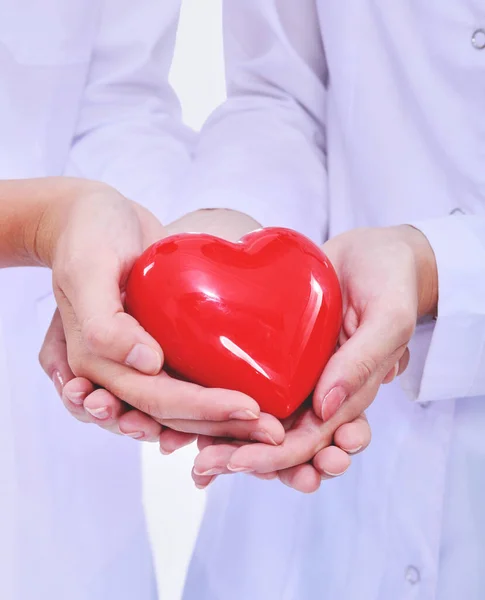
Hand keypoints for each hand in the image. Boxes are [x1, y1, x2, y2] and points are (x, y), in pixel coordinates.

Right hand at [39, 203, 284, 443]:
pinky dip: (215, 398)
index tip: (251, 408)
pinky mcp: (157, 347)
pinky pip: (187, 381)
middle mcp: (117, 372)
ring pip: (182, 408)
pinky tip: (249, 407)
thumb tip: (148, 365)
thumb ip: (104, 323)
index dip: (202, 410)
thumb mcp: (86, 270)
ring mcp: (138, 363)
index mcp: (96, 362)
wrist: (94, 217)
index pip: (154, 399)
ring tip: (270, 428)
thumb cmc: (88, 237)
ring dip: (224, 423)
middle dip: (223, 427)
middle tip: (275, 431)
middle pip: (173, 414)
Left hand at [191, 224, 436, 491]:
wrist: (375, 253)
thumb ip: (363, 362)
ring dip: (233, 443)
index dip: (281, 456)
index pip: (315, 440)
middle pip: (285, 441)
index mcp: (350, 397)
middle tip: (206, 466)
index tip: (243, 461)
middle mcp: (321, 395)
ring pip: (265, 421)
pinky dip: (228, 407)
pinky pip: (253, 385)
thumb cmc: (390, 283)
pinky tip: (197, 419)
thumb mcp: (387, 319)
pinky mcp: (280, 356)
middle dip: (248, 459)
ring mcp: (299, 377)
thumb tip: (326, 409)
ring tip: (197, 457)